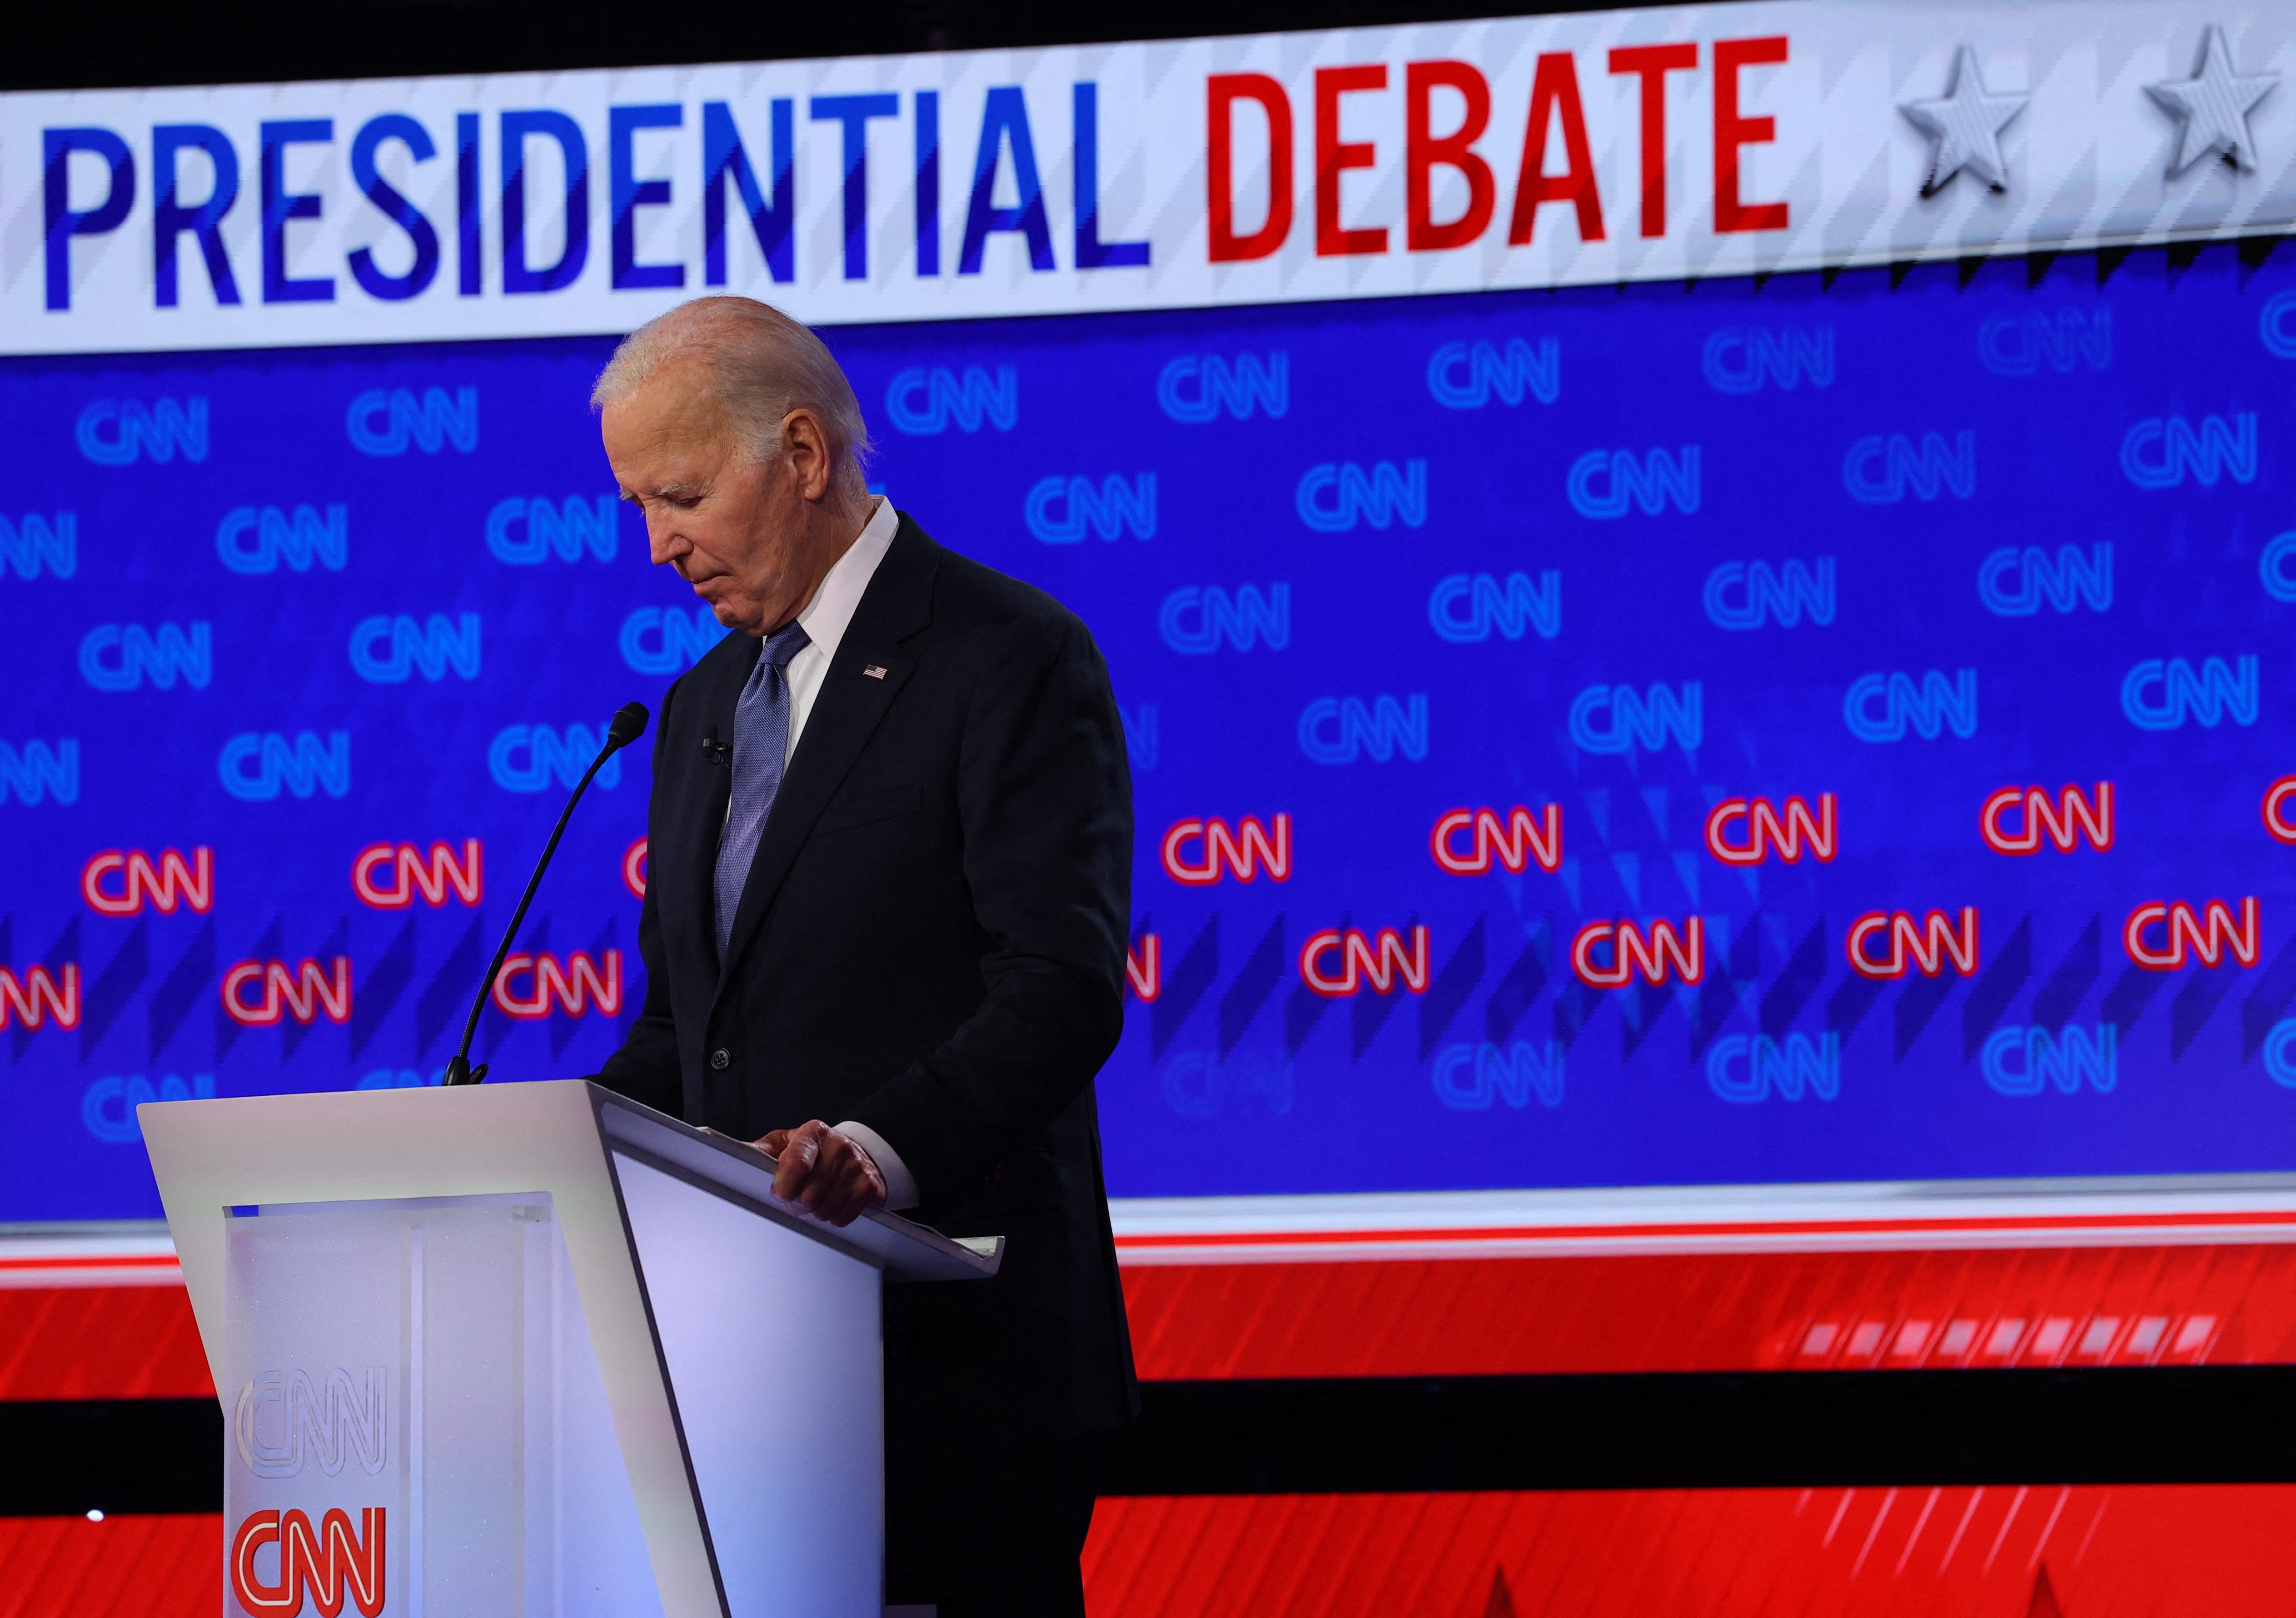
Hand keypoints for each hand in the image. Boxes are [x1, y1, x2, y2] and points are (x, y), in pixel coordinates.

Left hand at [754, 1119, 886, 1226]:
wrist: (855, 1152)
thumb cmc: (812, 1151)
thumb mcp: (785, 1143)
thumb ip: (761, 1150)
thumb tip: (733, 1154)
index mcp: (813, 1133)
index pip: (796, 1164)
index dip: (783, 1187)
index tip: (779, 1193)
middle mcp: (839, 1147)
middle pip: (808, 1197)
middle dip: (797, 1204)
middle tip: (797, 1199)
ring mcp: (857, 1167)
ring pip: (824, 1212)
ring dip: (814, 1213)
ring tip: (815, 1200)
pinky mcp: (870, 1186)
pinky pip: (841, 1219)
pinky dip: (833, 1218)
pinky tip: (832, 1202)